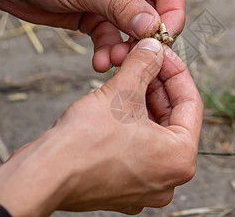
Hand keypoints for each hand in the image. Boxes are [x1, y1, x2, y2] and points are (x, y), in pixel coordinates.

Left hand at [0, 0, 184, 71]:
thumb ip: (122, 7)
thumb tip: (155, 28)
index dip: (171, 16)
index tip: (164, 42)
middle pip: (153, 11)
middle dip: (145, 37)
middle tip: (136, 58)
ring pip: (131, 29)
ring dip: (124, 48)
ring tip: (112, 61)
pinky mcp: (93, 13)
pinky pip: (110, 35)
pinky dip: (107, 49)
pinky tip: (99, 62)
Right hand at [0, 38, 202, 215]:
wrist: (43, 176)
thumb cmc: (83, 142)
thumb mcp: (121, 92)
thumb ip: (144, 64)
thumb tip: (155, 47)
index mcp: (180, 159)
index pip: (191, 103)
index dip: (176, 71)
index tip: (162, 53)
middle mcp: (170, 178)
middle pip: (173, 118)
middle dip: (158, 85)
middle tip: (145, 61)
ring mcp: (148, 186)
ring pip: (155, 132)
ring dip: (144, 102)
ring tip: (130, 77)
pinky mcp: (127, 188)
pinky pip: (140, 148)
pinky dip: (133, 124)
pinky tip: (119, 103)